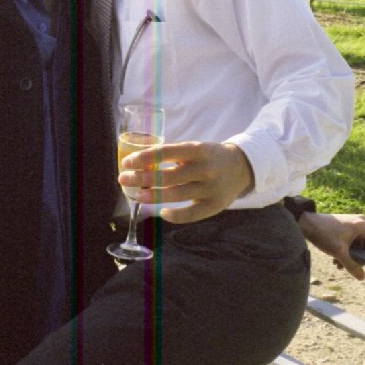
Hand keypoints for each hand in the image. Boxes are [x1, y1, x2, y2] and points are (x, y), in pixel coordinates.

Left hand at [120, 141, 253, 223]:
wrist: (241, 167)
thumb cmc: (208, 157)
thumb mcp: (194, 148)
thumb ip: (171, 155)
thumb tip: (138, 163)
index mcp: (197, 150)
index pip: (166, 152)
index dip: (144, 157)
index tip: (127, 162)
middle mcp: (205, 169)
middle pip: (168, 176)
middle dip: (142, 178)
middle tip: (123, 179)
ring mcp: (210, 188)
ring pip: (177, 195)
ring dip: (153, 196)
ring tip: (137, 196)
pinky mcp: (215, 205)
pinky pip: (191, 214)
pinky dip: (174, 215)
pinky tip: (162, 212)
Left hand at [298, 212, 364, 280]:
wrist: (305, 222)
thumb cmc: (323, 235)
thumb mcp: (338, 253)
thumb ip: (352, 266)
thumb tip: (363, 277)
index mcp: (363, 227)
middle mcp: (361, 223)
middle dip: (359, 259)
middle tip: (348, 267)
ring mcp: (354, 223)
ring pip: (359, 245)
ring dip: (351, 256)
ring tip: (339, 265)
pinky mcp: (346, 225)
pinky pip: (352, 241)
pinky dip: (346, 250)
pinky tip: (336, 260)